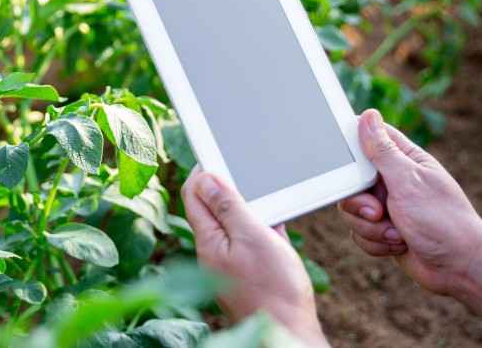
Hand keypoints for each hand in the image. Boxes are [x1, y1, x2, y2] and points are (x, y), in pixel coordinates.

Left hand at [181, 166, 327, 345]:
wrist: (288, 332)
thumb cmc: (274, 289)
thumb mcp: (253, 236)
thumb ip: (228, 206)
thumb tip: (206, 178)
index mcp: (208, 240)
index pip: (193, 195)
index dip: (203, 170)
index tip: (217, 152)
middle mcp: (212, 253)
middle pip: (210, 208)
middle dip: (224, 187)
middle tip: (243, 170)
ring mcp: (227, 265)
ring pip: (230, 225)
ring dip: (244, 208)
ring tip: (262, 196)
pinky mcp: (243, 275)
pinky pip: (245, 242)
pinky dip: (257, 229)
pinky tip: (273, 226)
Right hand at [337, 109, 481, 296]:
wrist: (460, 269)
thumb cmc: (444, 221)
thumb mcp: (409, 181)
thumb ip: (383, 151)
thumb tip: (367, 116)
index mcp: (403, 160)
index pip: (369, 138)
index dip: (352, 147)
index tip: (348, 165)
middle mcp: (393, 181)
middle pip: (351, 181)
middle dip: (359, 203)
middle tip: (378, 211)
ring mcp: (388, 207)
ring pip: (352, 210)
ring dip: (370, 227)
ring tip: (397, 233)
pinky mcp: (384, 231)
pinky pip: (359, 232)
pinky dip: (375, 242)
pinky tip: (398, 245)